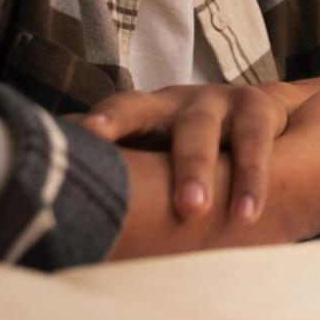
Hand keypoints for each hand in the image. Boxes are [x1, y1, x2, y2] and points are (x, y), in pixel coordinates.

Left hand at [83, 82, 304, 222]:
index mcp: (150, 111)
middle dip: (191, 166)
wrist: (249, 111)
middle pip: (190, 129)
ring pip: (238, 134)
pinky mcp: (261, 108)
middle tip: (189, 207)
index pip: (126, 108)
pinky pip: (260, 144)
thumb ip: (118, 172)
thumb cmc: (177, 147)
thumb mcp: (148, 151)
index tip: (90, 134)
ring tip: (239, 217)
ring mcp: (227, 103)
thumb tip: (59, 215)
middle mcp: (188, 103)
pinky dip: (257, 179)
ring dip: (239, 174)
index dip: (110, 119)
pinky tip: (249, 211)